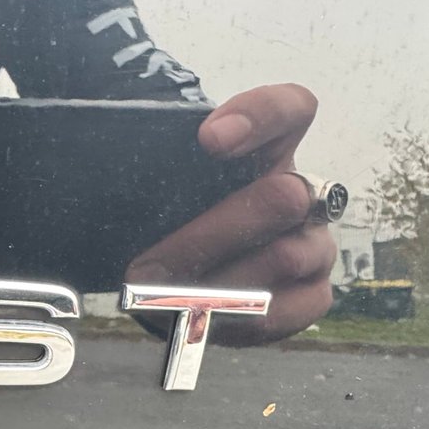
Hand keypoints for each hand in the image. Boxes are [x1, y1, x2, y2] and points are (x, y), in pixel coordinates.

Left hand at [127, 84, 335, 344]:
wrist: (165, 284)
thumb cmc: (163, 226)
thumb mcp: (154, 190)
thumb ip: (157, 169)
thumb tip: (114, 165)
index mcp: (267, 150)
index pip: (290, 109)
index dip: (258, 118)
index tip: (208, 140)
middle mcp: (301, 193)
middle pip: (284, 196)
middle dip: (212, 232)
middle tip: (155, 262)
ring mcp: (314, 245)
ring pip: (285, 256)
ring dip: (218, 282)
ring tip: (167, 296)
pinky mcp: (312, 295)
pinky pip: (292, 308)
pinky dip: (241, 319)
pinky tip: (202, 315)